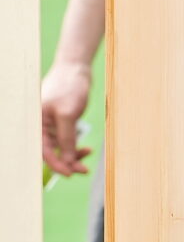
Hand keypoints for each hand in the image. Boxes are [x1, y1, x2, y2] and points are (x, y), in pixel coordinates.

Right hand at [40, 60, 92, 175]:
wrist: (75, 68)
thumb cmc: (68, 87)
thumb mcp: (68, 114)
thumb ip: (66, 138)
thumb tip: (67, 161)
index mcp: (37, 125)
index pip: (43, 151)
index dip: (56, 164)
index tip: (69, 173)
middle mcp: (42, 127)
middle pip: (51, 152)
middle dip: (66, 162)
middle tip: (83, 170)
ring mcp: (52, 125)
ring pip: (60, 148)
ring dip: (73, 155)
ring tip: (87, 156)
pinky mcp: (62, 122)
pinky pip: (67, 140)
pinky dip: (76, 146)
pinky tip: (87, 150)